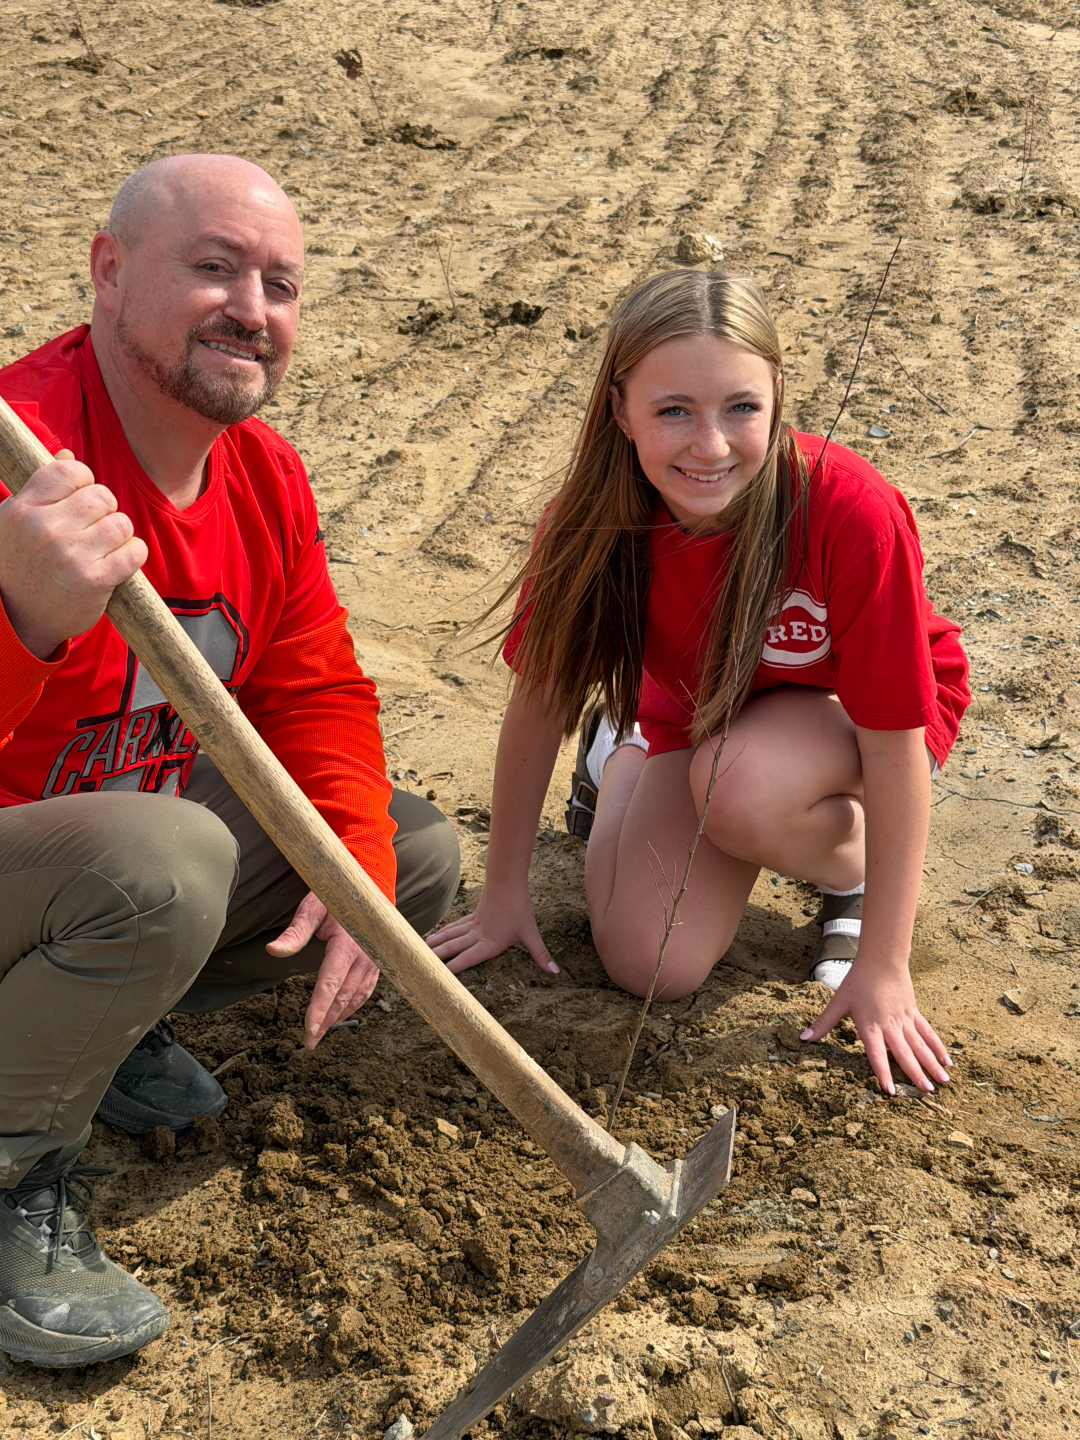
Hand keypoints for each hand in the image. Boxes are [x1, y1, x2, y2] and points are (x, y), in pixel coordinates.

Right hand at [0, 451, 146, 658]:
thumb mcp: (16, 521)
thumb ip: (42, 488)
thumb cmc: (19, 565)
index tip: (80, 501)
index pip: (70, 470)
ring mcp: (70, 555)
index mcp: (24, 508)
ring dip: (119, 535)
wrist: (17, 620)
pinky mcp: (94, 580)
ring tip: (104, 548)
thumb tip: (68, 454)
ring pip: (120, 523)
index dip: (84, 482)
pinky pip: (134, 551)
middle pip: (102, 496)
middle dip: (105, 511)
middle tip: (94, 530)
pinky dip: (133, 555)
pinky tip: (118, 563)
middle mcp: (45, 528)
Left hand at [267, 890, 379, 1046]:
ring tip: (320, 1033)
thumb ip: (295, 931)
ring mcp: (374, 960)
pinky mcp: (377, 962)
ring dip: (338, 1017)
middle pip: (343, 997)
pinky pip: (366, 990)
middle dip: (325, 1021)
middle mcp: (364, 956)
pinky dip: (353, 1005)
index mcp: (347, 944)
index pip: (330, 984)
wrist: (371, 883)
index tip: (308, 1030)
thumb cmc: (338, 894)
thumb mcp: (313, 906)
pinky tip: (340, 1014)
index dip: (318, 1010)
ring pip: (356, 997)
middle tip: (309, 1041)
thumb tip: (273, 950)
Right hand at [427, 886, 559, 976]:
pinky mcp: (473, 917)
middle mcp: (477, 935)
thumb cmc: (519, 908)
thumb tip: (555, 972)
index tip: (440, 977)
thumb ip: (541, 954)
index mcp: (489, 943)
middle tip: (419, 967)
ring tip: (421, 952)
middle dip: (436, 958)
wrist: (508, 881)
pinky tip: (436, 935)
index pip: (468, 958)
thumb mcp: (531, 933)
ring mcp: (472, 925)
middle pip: (453, 948)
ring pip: (450, 937)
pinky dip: (444, 932)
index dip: (454, 968)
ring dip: (436, 945)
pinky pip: (455, 927)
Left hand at [799, 962, 950, 1093]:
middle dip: (915, 1073)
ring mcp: (905, 1019)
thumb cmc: (857, 981)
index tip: (891, 1091)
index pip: (876, 1053)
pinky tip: (947, 1060)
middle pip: (904, 1052)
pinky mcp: (914, 1013)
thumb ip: (823, 1023)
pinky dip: (937, 1046)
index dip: (882, 1072)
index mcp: (870, 1025)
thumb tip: (802, 1039)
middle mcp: (890, 1025)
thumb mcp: (838, 1002)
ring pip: (920, 1045)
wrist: (882, 959)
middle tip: (927, 1092)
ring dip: (931, 1063)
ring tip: (943, 1081)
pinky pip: (928, 1033)